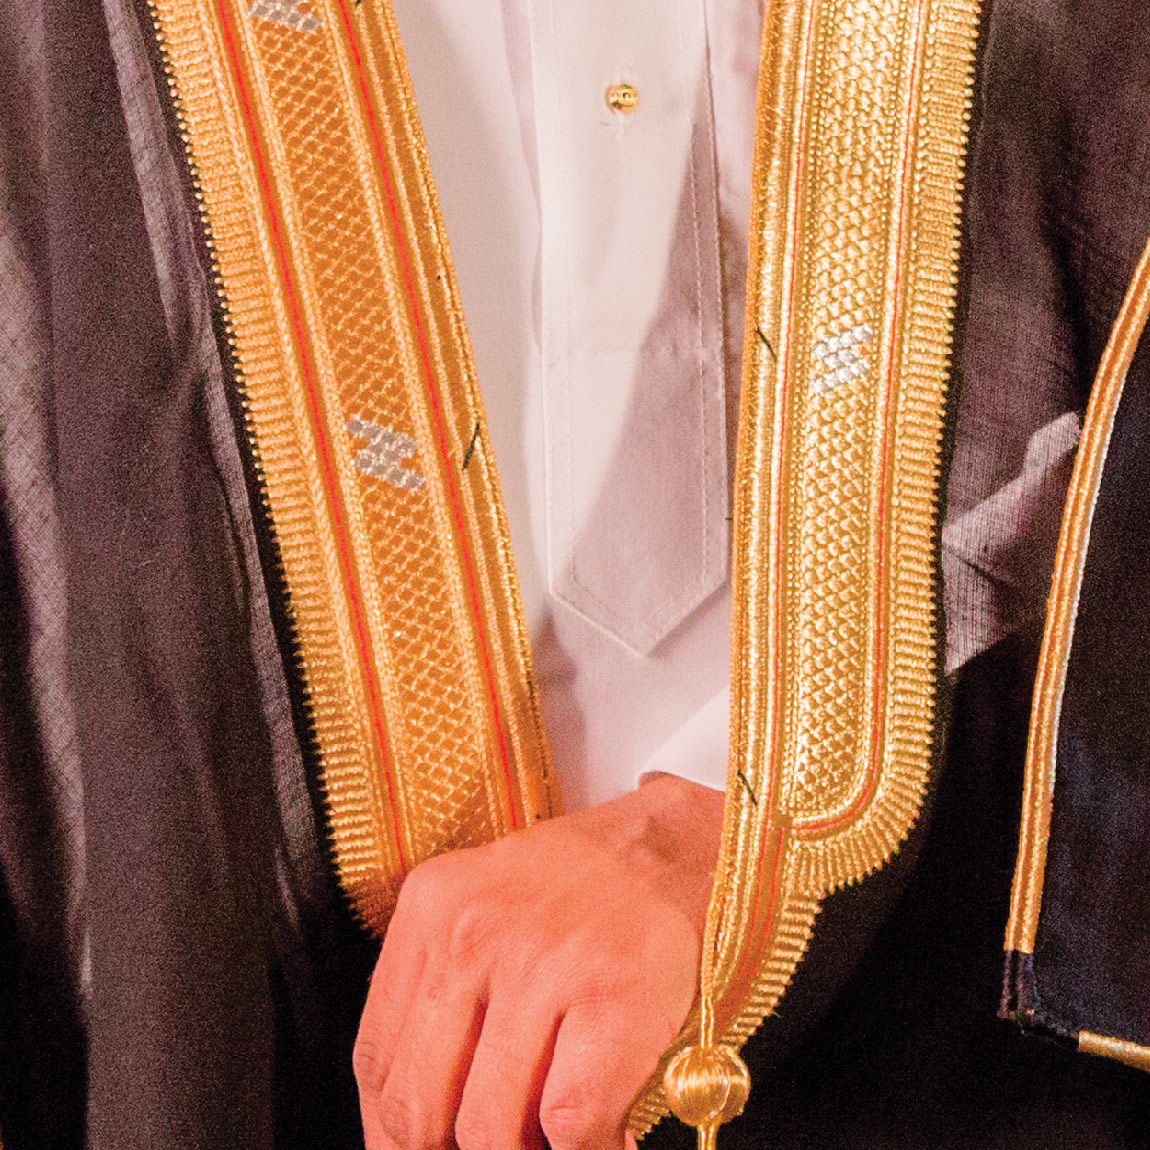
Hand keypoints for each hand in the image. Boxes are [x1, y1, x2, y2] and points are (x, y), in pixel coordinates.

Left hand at [354, 772, 723, 1149]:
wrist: (682, 846)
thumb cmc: (584, 889)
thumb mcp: (485, 910)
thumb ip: (442, 997)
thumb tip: (408, 1126)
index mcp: (431, 909)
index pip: (376, 1061)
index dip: (392, 1132)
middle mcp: (475, 932)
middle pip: (420, 1107)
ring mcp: (544, 962)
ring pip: (490, 1131)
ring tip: (549, 1139)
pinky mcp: (614, 994)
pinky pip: (570, 1125)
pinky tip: (602, 1137)